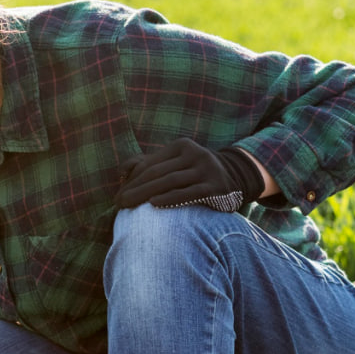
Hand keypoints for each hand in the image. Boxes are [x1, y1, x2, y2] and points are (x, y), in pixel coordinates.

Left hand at [116, 139, 264, 211]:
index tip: (118, 195)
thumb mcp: (176, 163)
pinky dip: (169, 198)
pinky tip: (152, 204)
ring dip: (145, 194)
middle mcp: (195, 154)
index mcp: (182, 146)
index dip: (132, 180)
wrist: (236, 180)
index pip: (150, 163)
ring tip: (127, 207)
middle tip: (118, 203)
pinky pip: (188, 193)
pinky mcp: (215, 187)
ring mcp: (207, 170)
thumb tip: (122, 171)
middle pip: (157, 172)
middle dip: (134, 188)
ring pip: (170, 181)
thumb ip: (149, 164)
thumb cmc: (195, 175)